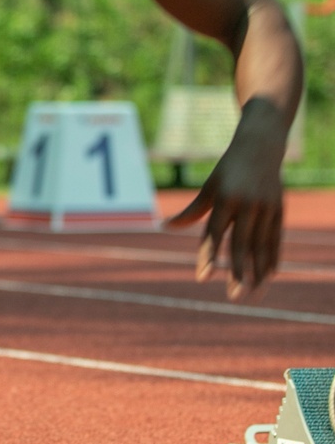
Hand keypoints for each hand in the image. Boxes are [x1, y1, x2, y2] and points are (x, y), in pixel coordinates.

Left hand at [164, 101, 285, 300]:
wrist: (260, 146)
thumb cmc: (227, 170)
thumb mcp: (209, 188)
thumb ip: (191, 212)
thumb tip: (163, 227)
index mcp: (225, 199)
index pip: (215, 234)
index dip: (208, 257)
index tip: (202, 278)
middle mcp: (247, 205)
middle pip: (242, 245)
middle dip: (237, 272)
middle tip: (233, 297)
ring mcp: (266, 208)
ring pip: (262, 246)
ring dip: (257, 273)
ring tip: (251, 295)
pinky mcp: (280, 210)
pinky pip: (276, 240)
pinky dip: (273, 259)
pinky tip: (268, 278)